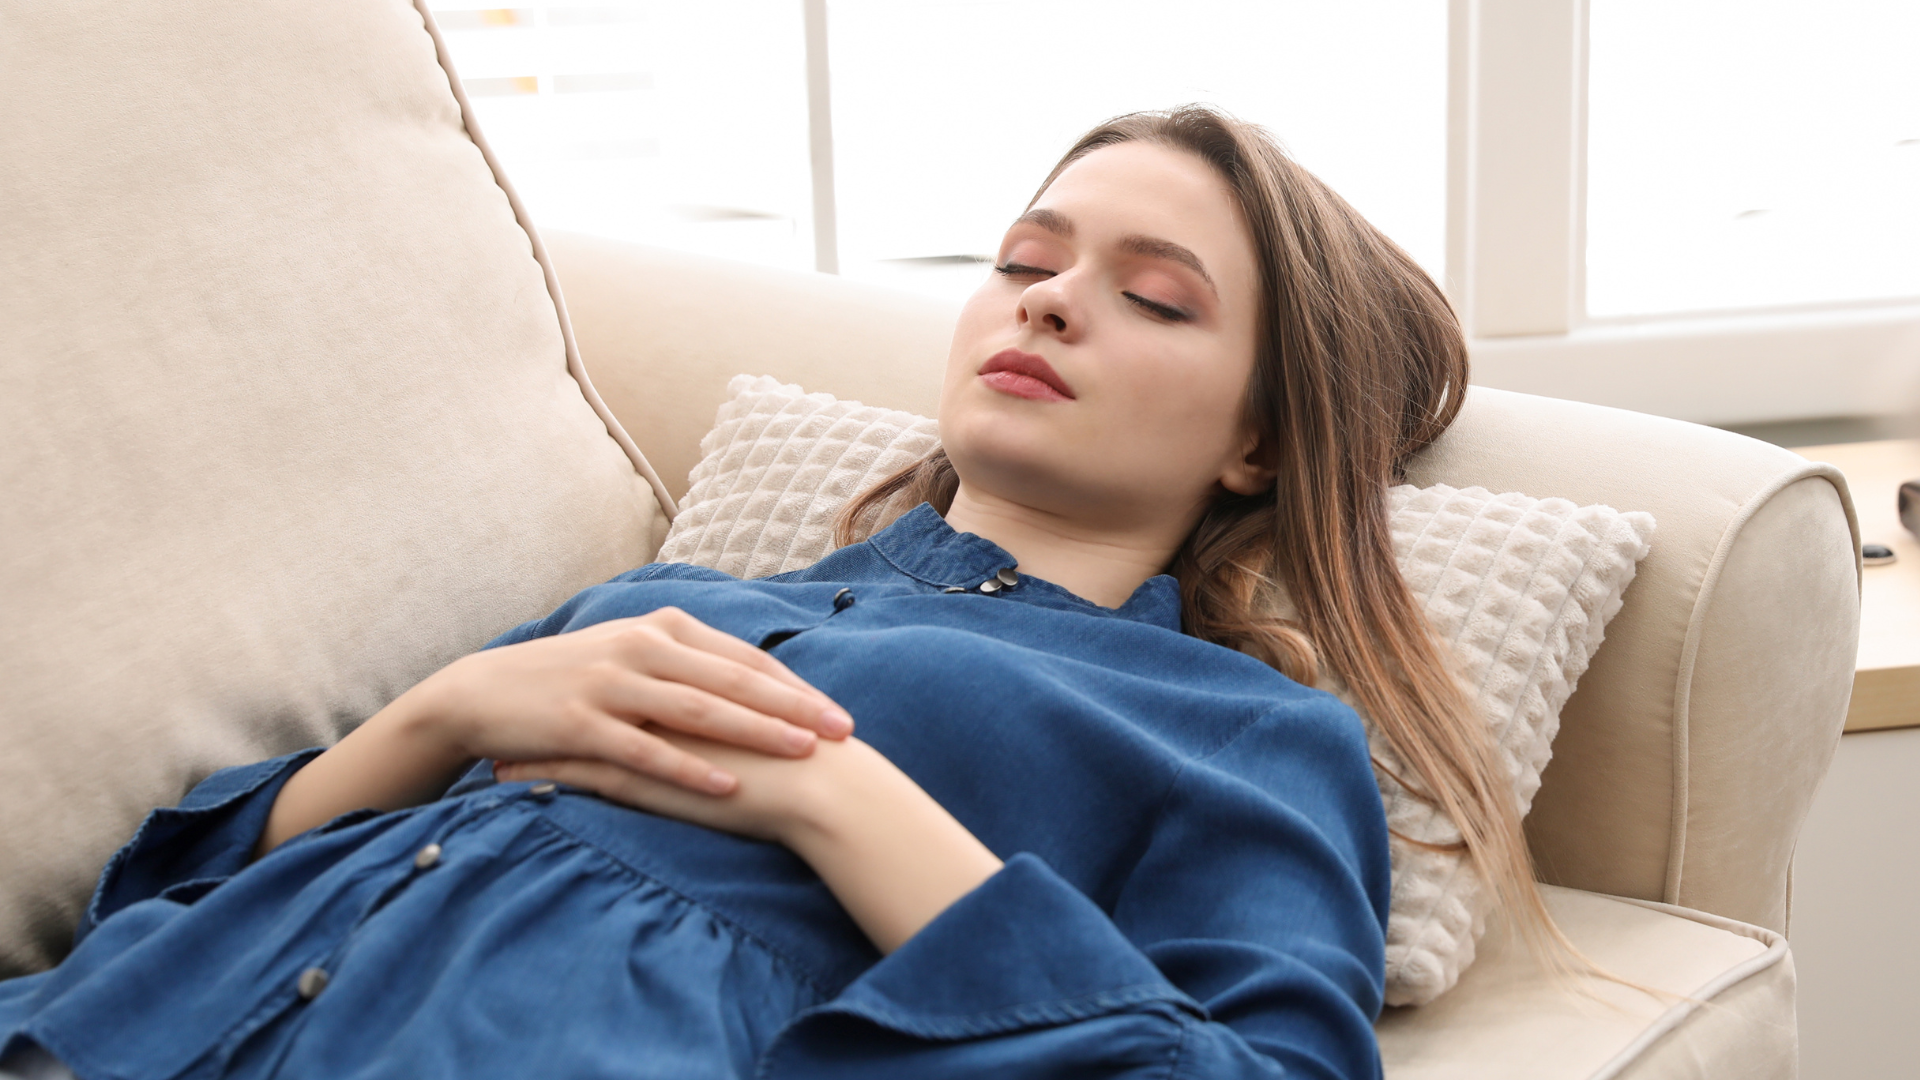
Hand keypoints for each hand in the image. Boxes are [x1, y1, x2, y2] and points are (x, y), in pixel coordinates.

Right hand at [417, 607, 853, 794]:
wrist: (484, 692)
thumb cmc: (571, 678)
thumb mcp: (633, 654)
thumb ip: (688, 663)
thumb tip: (752, 688)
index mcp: (663, 628)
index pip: (743, 658)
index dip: (793, 685)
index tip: (836, 711)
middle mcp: (643, 647)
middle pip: (733, 679)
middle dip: (793, 705)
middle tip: (841, 730)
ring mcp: (611, 683)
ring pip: (698, 709)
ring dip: (755, 731)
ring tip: (802, 752)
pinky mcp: (582, 723)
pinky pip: (645, 749)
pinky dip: (688, 768)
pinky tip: (726, 787)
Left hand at [501, 730, 1003, 954]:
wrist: (823, 787)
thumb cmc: (808, 764)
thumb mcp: (769, 726)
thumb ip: (742, 716)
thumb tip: (730, 715)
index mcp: (700, 681)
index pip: (639, 673)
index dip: (603, 681)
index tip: (568, 686)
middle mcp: (669, 696)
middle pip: (599, 691)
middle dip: (558, 701)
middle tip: (518, 709)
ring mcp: (653, 731)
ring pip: (577, 730)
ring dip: (535, 740)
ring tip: (496, 749)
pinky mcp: (644, 773)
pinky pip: (576, 772)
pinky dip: (538, 776)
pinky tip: (505, 783)